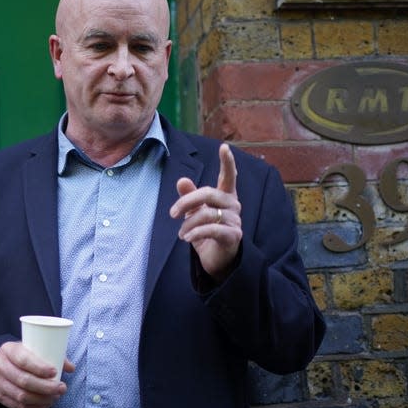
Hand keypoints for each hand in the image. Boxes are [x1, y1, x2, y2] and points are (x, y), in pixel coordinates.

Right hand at [0, 341, 74, 407]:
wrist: (2, 361)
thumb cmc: (23, 353)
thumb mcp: (34, 347)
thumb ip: (53, 354)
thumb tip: (71, 368)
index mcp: (8, 350)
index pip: (24, 360)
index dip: (40, 368)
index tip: (55, 372)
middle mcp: (0, 365)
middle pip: (23, 381)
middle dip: (46, 387)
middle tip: (61, 388)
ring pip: (21, 396)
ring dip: (42, 399)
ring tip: (56, 396)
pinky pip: (18, 406)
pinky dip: (35, 407)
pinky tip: (46, 404)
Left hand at [169, 143, 241, 281]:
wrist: (218, 261)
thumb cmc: (207, 234)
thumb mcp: (195, 214)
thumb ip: (190, 197)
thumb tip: (182, 180)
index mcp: (225, 197)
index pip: (228, 177)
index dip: (227, 162)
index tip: (224, 147)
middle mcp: (233, 206)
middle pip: (209, 193)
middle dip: (187, 201)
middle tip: (172, 213)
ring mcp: (235, 221)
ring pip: (207, 213)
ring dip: (188, 224)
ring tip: (181, 234)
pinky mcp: (233, 236)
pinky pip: (211, 229)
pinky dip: (195, 233)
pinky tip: (186, 239)